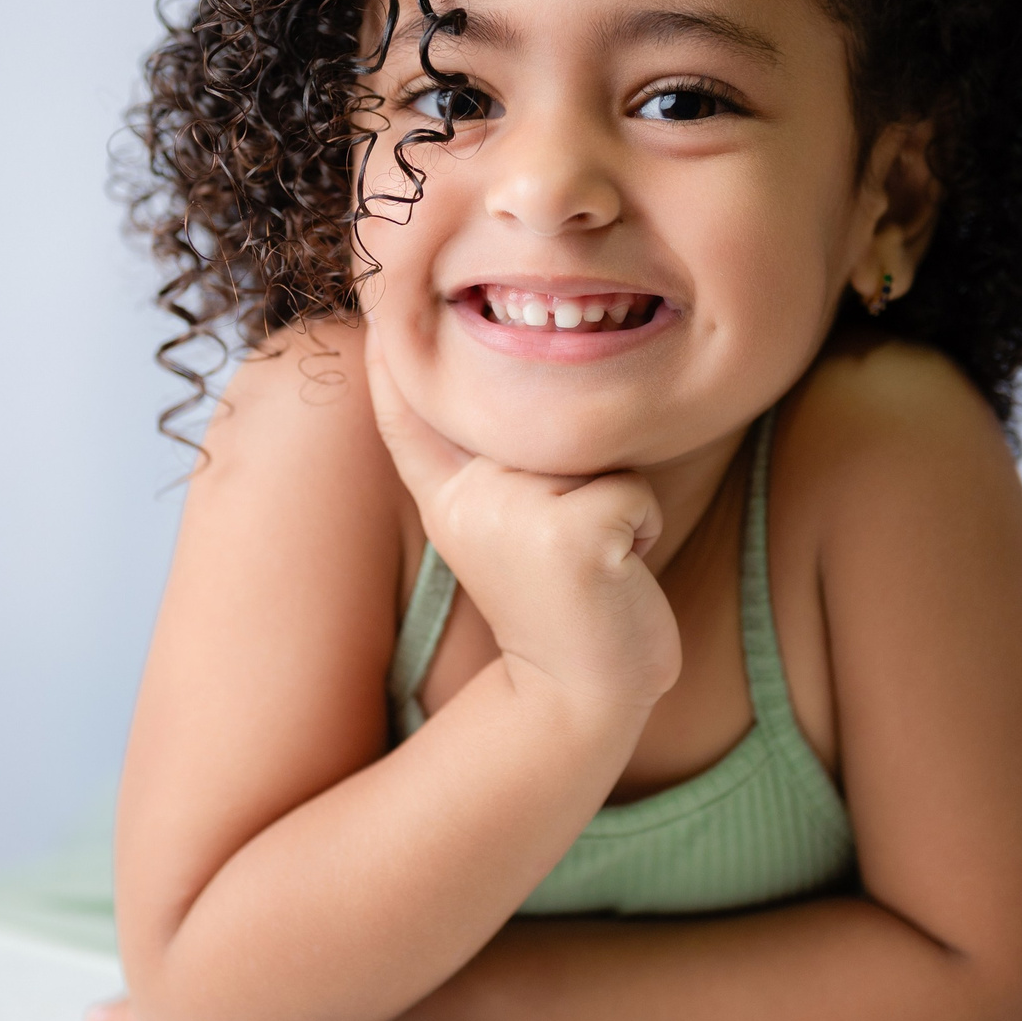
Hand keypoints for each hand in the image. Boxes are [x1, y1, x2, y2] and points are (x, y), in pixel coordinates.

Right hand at [364, 328, 681, 710]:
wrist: (577, 698)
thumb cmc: (562, 602)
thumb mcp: (501, 530)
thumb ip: (485, 469)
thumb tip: (494, 387)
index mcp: (449, 495)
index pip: (411, 416)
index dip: (391, 364)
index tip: (376, 321)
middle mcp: (471, 497)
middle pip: (547, 418)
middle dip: (581, 467)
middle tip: (567, 543)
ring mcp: (519, 512)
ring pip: (598, 451)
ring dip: (617, 497)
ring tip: (593, 553)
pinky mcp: (575, 532)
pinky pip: (635, 491)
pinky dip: (645, 527)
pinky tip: (616, 572)